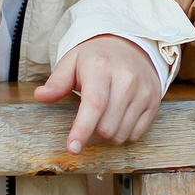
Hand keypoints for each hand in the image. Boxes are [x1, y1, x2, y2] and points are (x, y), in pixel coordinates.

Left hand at [35, 35, 162, 152]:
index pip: (94, 105)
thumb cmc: (96, 58)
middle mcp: (126, 78)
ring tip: (99, 121)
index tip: (72, 148)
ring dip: (106, 137)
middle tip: (82, 127)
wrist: (131, 46)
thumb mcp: (72, 63)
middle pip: (107, 126)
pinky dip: (122, 135)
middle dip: (90, 135)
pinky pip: (136, 134)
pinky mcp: (153, 101)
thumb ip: (56, 82)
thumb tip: (41, 96)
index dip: (82, 129)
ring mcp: (143, 90)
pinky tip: (116, 120)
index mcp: (101, 67)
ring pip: (121, 134)